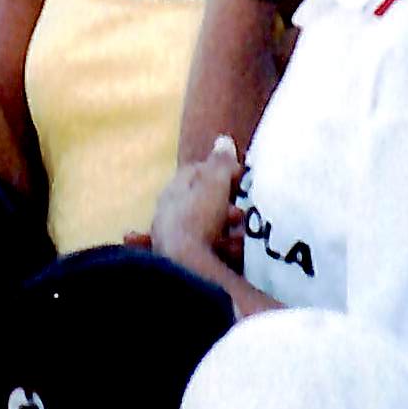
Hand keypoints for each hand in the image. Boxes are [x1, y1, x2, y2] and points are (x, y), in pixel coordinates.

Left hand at [152, 135, 243, 273]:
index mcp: (173, 192)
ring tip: (238, 236)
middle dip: (225, 206)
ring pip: (205, 229)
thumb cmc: (198, 220)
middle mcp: (168, 215)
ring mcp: (172, 241)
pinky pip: (207, 252)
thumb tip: (223, 139)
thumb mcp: (214, 185)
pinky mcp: (181, 264)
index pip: (194, 172)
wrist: (185, 269)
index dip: (219, 171)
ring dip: (224, 230)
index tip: (240, 178)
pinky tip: (232, 252)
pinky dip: (221, 250)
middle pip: (201, 203)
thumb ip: (220, 163)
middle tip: (239, 213)